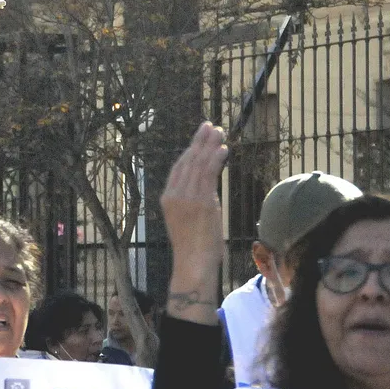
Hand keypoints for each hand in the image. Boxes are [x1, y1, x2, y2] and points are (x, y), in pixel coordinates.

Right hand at [160, 122, 228, 281]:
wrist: (192, 263)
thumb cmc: (192, 245)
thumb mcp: (187, 219)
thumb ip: (195, 198)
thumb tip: (208, 184)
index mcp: (167, 198)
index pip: (179, 167)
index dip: (190, 149)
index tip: (200, 137)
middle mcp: (174, 195)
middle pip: (187, 161)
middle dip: (199, 141)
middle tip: (209, 125)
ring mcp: (186, 198)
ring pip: (198, 164)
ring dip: (209, 146)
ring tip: (218, 131)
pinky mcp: (200, 203)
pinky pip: (208, 175)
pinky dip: (216, 159)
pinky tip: (222, 149)